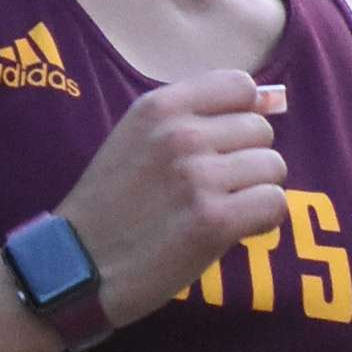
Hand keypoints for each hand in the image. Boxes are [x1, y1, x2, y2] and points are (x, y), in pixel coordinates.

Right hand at [59, 74, 292, 326]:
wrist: (77, 266)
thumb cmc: (110, 205)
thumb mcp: (137, 139)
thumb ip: (196, 117)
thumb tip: (274, 102)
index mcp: (159, 106)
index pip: (240, 85)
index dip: (242, 117)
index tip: (224, 145)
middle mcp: (180, 134)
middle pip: (261, 131)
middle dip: (247, 160)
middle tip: (214, 188)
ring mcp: (198, 176)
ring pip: (273, 167)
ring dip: (255, 192)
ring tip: (219, 209)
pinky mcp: (213, 220)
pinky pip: (274, 204)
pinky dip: (262, 220)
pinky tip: (233, 230)